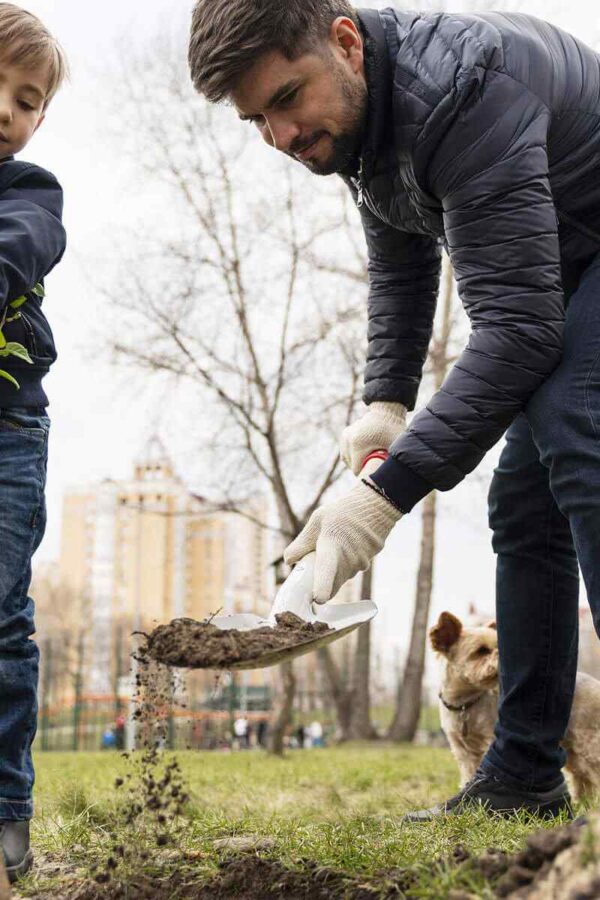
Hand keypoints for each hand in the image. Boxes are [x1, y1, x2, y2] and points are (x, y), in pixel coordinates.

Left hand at [284, 479, 401, 602]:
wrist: (375, 506)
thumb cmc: (343, 512)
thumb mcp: (318, 521)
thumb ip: (303, 542)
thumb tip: (288, 561)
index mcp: (332, 544)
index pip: (327, 568)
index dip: (323, 586)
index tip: (318, 600)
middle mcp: (348, 558)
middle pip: (331, 584)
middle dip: (321, 582)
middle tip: (316, 563)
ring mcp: (360, 563)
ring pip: (341, 578)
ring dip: (334, 572)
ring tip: (336, 547)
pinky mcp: (367, 564)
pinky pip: (351, 571)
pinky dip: (345, 566)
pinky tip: (348, 547)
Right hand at [340, 402, 406, 474]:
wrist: (387, 411)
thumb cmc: (394, 430)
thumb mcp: (395, 447)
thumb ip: (392, 464)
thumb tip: (391, 481)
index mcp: (358, 444)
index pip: (356, 470)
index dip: (367, 473)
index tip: (377, 472)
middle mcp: (348, 440)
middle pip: (351, 466)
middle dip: (362, 468)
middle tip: (376, 465)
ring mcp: (345, 436)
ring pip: (347, 460)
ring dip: (357, 463)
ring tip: (370, 460)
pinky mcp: (345, 434)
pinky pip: (346, 452)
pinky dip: (353, 456)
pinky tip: (364, 455)